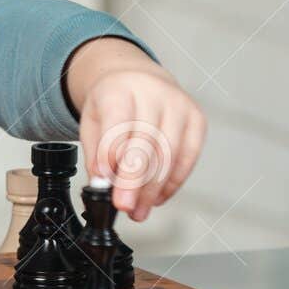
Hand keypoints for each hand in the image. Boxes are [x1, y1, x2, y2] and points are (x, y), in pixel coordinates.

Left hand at [64, 37, 205, 221]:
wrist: (137, 79)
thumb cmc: (113, 102)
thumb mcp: (92, 121)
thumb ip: (96, 153)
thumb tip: (102, 184)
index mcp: (119, 88)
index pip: (117, 123)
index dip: (112, 156)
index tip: (105, 185)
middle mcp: (153, 92)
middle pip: (146, 142)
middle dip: (134, 181)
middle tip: (124, 206)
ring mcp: (179, 105)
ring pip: (169, 153)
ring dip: (154, 189)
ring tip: (139, 210)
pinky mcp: (197, 119)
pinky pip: (188, 157)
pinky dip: (172, 183)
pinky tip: (157, 197)